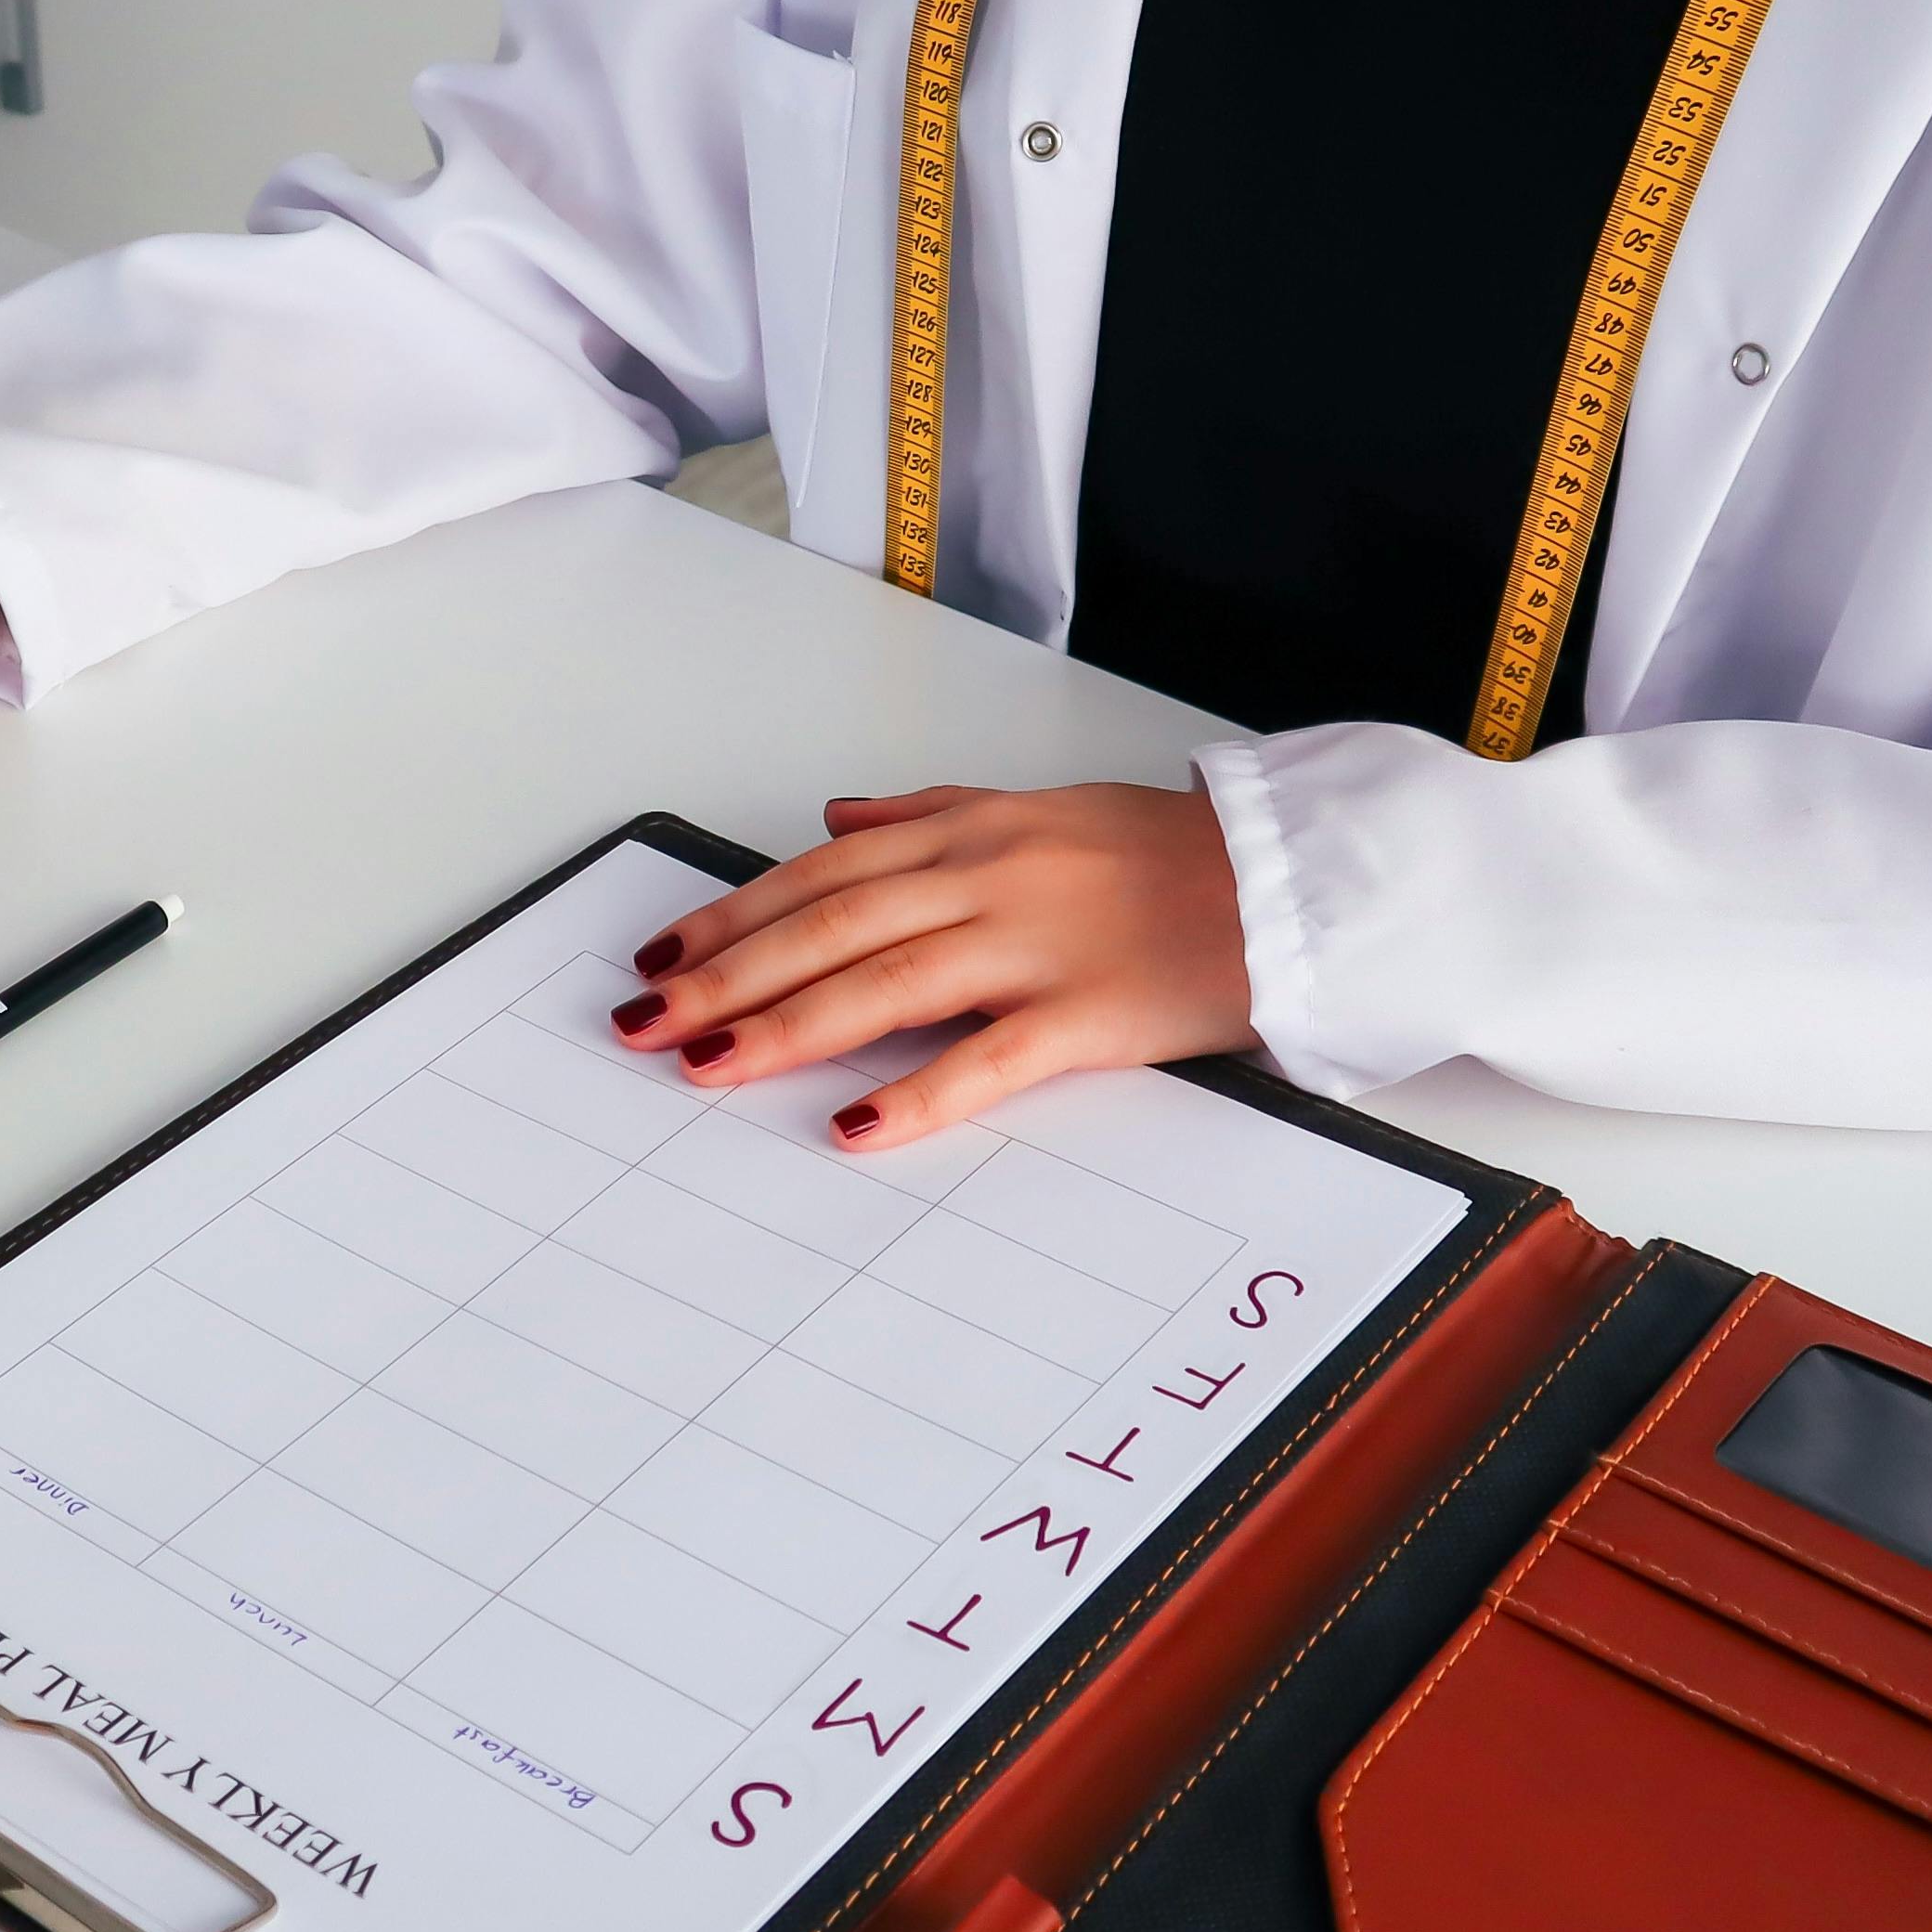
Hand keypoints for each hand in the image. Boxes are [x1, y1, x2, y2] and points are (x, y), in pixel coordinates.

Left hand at [604, 784, 1254, 1146]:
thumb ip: (930, 815)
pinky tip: (851, 1123)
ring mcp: (1036, 947)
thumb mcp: (1037, 808)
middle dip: (724, 976)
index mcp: (969, 830)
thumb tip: (837, 820)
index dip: (732, 915)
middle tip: (644, 1019)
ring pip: (883, 982)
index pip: (821, 876)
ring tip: (704, 1064)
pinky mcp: (1088, 1015)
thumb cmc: (1165, 853)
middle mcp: (987, 878)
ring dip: (782, 1027)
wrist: (1287, 881)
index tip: (661, 952)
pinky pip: (988, 1058)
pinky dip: (917, 1090)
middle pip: (828, 928)